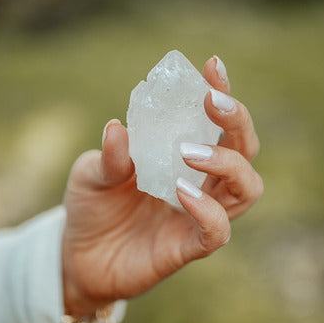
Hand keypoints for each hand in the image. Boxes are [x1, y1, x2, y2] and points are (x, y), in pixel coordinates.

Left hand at [62, 56, 262, 315]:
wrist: (77, 255)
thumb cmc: (92, 205)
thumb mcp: (91, 173)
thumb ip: (109, 156)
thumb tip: (118, 129)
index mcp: (181, 154)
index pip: (216, 121)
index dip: (222, 92)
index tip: (213, 66)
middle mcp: (200, 181)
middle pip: (245, 149)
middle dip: (237, 121)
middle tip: (212, 103)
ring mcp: (199, 215)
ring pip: (246, 189)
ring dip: (227, 163)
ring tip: (188, 151)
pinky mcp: (189, 247)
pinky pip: (217, 231)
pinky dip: (208, 211)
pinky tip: (181, 192)